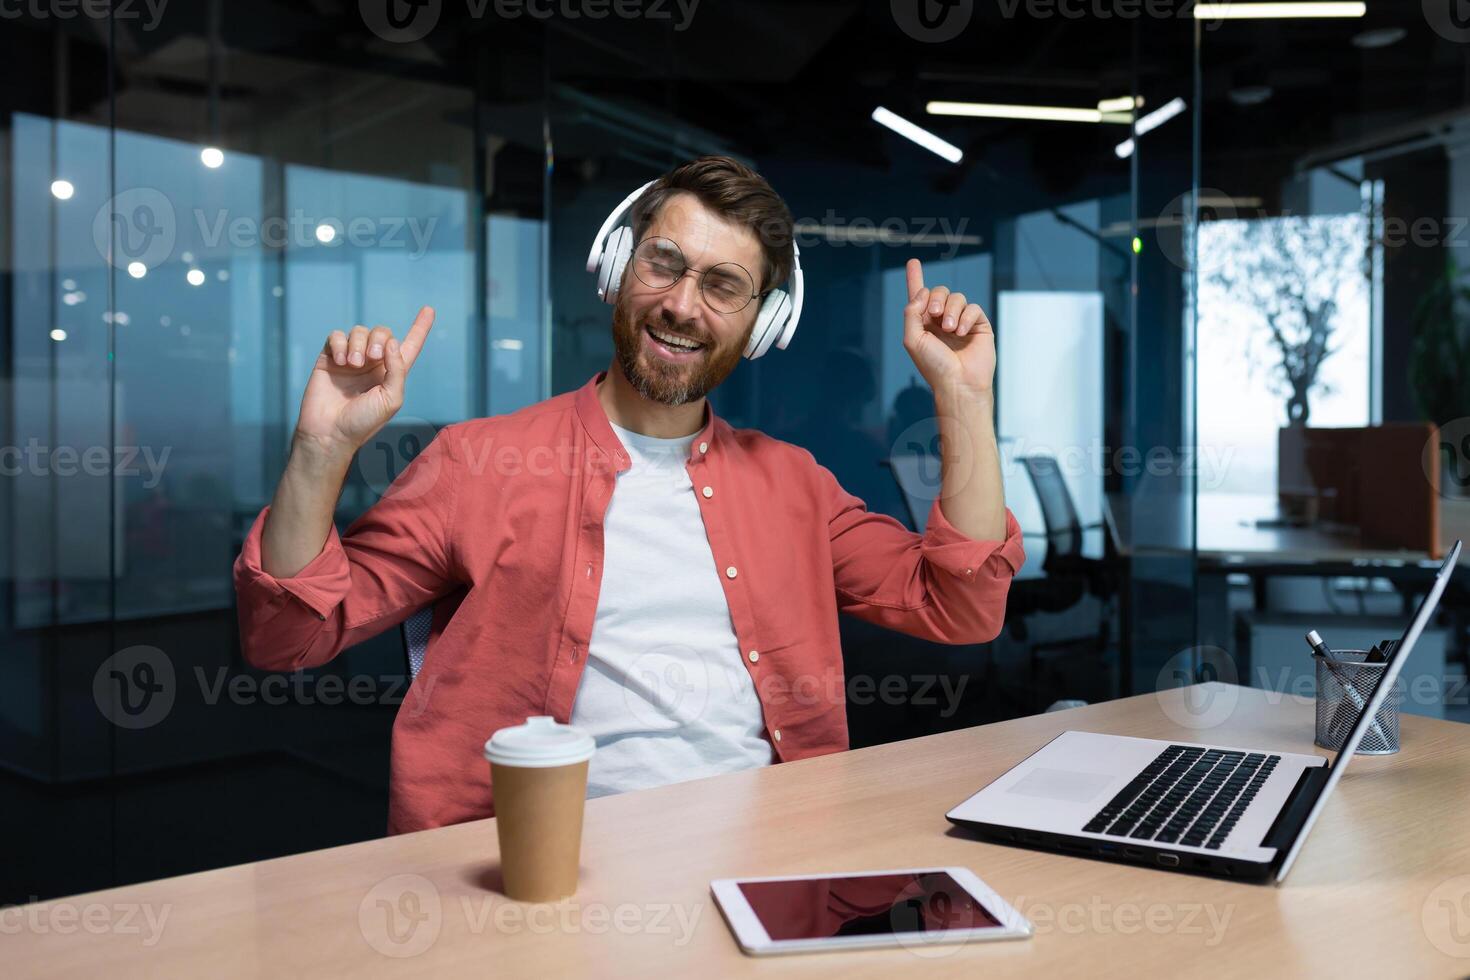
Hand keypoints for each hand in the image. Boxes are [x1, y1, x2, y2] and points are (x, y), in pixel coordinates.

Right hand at [292, 306, 435, 462]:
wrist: (330, 431)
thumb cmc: (363, 421)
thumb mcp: (391, 399)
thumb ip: (397, 370)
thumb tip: (392, 341)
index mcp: (392, 373)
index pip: (409, 345)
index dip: (420, 328)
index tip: (429, 309)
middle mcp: (373, 363)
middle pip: (382, 332)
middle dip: (379, 338)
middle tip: (371, 358)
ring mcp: (351, 359)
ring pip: (359, 331)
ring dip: (358, 344)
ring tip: (353, 363)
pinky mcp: (330, 358)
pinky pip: (336, 336)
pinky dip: (340, 343)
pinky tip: (340, 360)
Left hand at [901, 259, 993, 397]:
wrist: (958, 383)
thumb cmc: (934, 366)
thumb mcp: (913, 339)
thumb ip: (911, 313)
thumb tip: (922, 292)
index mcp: (924, 323)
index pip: (919, 296)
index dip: (915, 278)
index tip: (912, 262)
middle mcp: (941, 320)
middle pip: (939, 291)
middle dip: (936, 297)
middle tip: (934, 314)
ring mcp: (961, 321)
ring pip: (957, 297)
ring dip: (951, 310)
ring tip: (950, 330)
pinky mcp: (978, 325)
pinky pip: (973, 308)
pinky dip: (966, 317)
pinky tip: (961, 333)